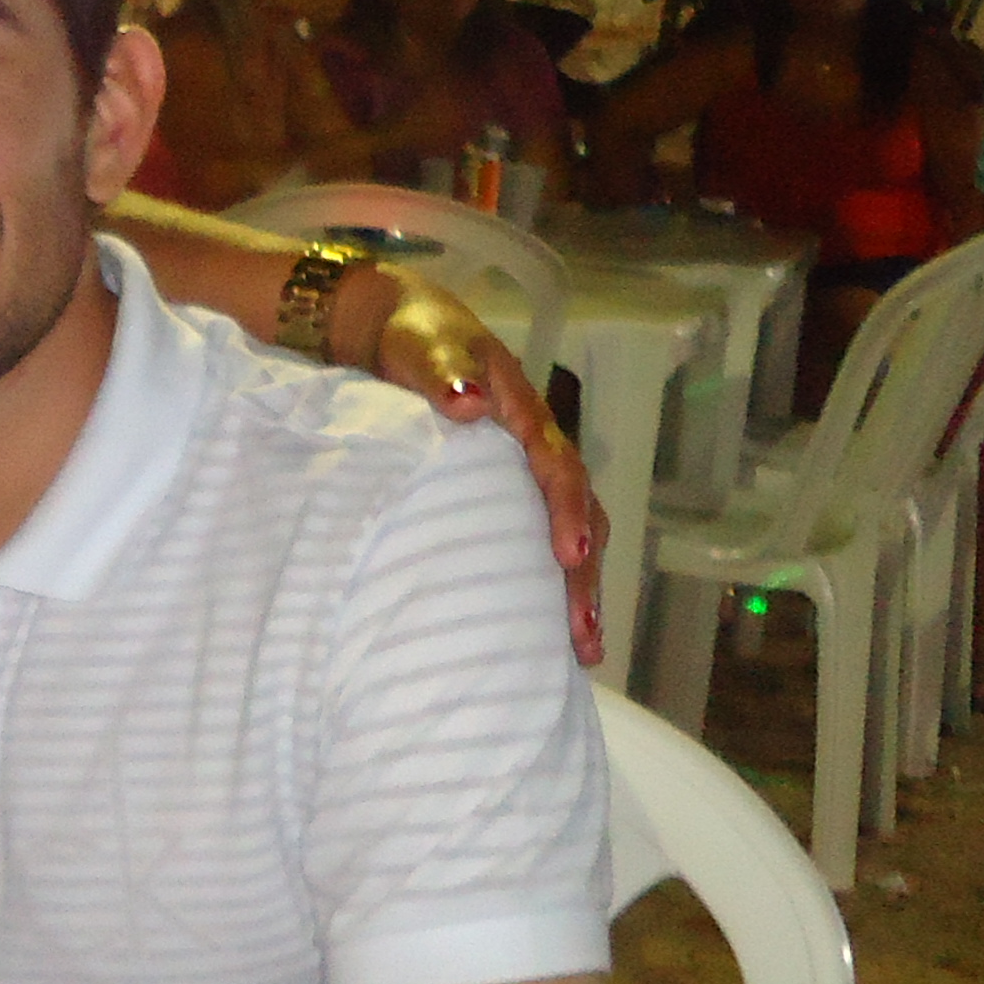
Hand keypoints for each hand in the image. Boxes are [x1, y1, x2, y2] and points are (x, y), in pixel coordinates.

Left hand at [363, 282, 607, 665]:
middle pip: (576, 517)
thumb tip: (468, 402)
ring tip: (582, 652)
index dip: (567, 512)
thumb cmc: (417, 340)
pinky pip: (532, 542)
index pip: (558, 471)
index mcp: (524, 419)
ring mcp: (521, 478)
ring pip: (565, 536)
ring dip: (574, 591)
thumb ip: (444, 372)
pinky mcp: (500, 498)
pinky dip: (543, 585)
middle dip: (583, 578)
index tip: (568, 555)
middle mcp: (535, 453)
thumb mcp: (426, 347)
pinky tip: (541, 633)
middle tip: (583, 636)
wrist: (400, 331)